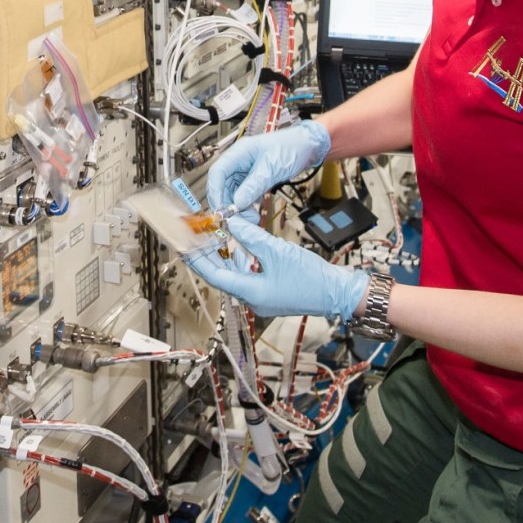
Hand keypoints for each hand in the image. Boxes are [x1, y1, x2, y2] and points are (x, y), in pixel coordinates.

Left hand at [183, 216, 368, 320]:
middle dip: (209, 257)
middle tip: (195, 241)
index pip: (215, 275)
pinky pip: (249, 277)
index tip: (184, 247)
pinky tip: (241, 247)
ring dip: (226, 258)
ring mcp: (262, 298)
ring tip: (214, 240)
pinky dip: (242, 262)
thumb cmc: (312, 278)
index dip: (198, 260)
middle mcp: (253, 299)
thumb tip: (232, 223)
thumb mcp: (277, 251)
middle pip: (223, 276)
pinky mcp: (271, 293)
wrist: (338, 292)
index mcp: (251, 293)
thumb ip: (251, 236)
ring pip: (236, 276)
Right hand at [206, 121, 330, 216]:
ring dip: (239, 207)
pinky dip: (248, 205)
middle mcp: (239, 161)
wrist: (309, 146)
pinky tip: (254, 213)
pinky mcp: (255, 178)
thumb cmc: (292, 147)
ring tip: (250, 219)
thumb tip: (237, 203)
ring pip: (234, 192)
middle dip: (228, 203)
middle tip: (236, 219)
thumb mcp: (271, 168)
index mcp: (239, 152)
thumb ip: (253, 186)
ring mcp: (247, 170)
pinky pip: (245, 194)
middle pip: (223, 185)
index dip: (215, 191)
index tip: (220, 209)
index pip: (217, 172)